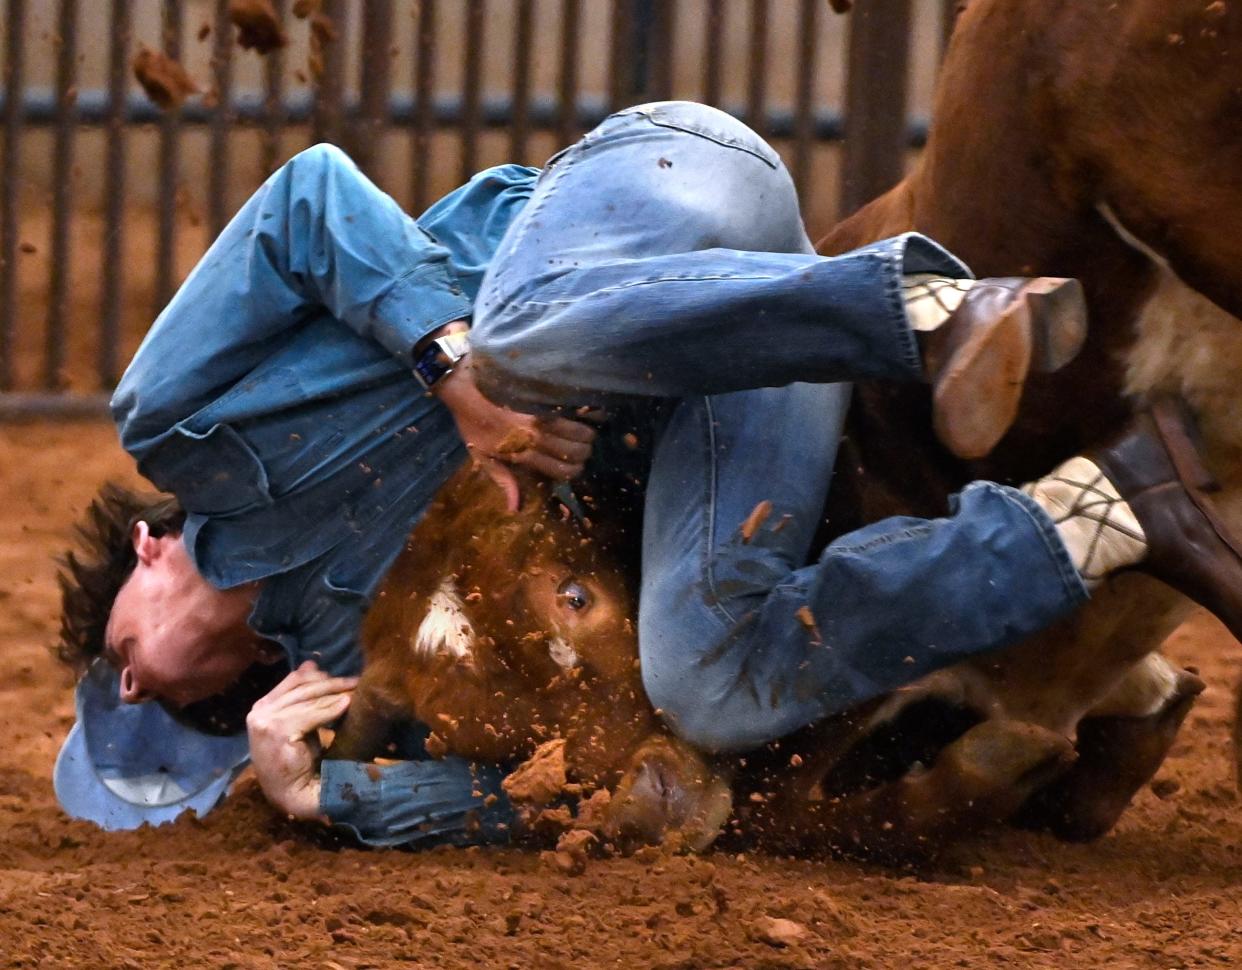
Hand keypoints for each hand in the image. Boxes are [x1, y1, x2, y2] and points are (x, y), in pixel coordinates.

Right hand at [245, 660, 357, 819]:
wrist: (289, 794)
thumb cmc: (296, 761)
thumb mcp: (298, 722)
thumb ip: (302, 696)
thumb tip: (311, 663)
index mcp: (261, 707)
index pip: (293, 681)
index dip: (319, 675)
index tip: (342, 676)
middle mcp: (258, 712)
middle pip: (302, 687)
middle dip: (331, 682)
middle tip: (355, 681)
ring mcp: (264, 721)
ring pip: (308, 699)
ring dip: (334, 693)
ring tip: (355, 691)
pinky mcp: (276, 731)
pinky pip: (311, 714)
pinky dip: (331, 709)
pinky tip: (346, 704)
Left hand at [435, 352, 599, 511]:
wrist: (464, 388)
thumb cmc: (472, 424)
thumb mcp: (483, 456)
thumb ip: (504, 481)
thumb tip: (516, 508)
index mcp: (522, 452)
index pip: (564, 470)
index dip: (574, 471)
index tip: (571, 466)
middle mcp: (535, 435)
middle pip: (577, 451)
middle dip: (583, 453)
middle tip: (578, 449)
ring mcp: (541, 414)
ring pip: (580, 431)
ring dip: (586, 434)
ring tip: (583, 432)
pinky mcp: (542, 396)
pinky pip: (572, 407)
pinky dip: (585, 412)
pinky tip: (586, 414)